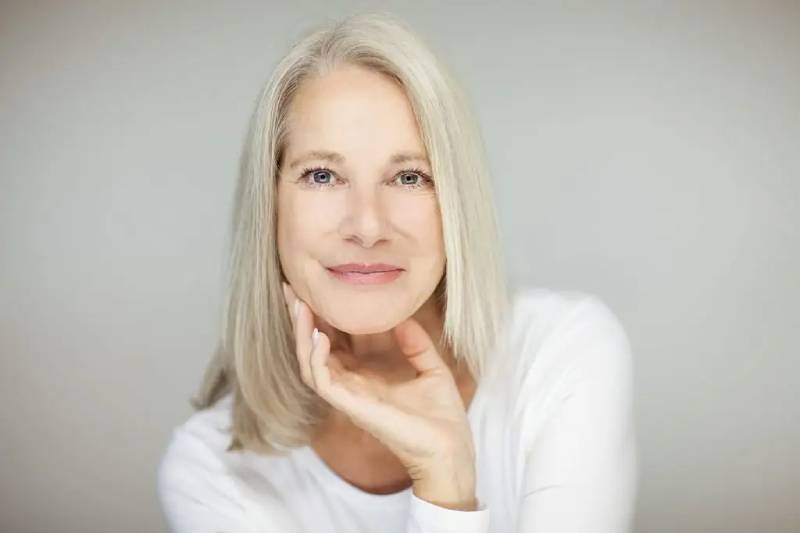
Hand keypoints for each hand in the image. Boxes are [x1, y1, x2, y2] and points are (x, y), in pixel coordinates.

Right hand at [281, 281, 475, 481]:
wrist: (451, 447)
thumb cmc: (442, 415)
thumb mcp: (432, 368)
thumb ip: (416, 343)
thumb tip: (404, 317)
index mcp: (366, 375)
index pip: (333, 341)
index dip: (321, 317)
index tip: (312, 288)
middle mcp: (351, 384)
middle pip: (313, 348)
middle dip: (300, 320)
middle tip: (290, 289)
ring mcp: (349, 396)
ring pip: (309, 362)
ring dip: (301, 334)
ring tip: (299, 306)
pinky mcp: (352, 406)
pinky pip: (322, 381)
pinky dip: (316, 358)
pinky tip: (319, 336)